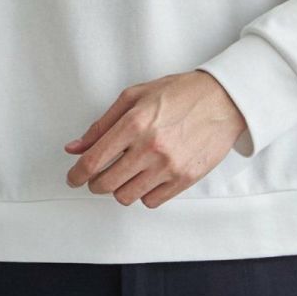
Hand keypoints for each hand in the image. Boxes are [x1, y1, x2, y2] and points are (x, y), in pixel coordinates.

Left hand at [63, 71, 246, 208]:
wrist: (223, 100)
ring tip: (124, 175)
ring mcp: (169, 166)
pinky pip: (152, 201)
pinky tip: (146, 178)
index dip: (77, 174)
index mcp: (134, 123)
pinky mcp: (185, 179)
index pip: (93, 161)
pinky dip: (143, 194)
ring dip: (119, 189)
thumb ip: (102, 124)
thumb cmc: (180, 93)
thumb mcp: (134, 97)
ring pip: (127, 196)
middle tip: (97, 176)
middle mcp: (150, 147)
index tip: (74, 178)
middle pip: (106, 184)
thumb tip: (75, 147)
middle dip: (95, 183)